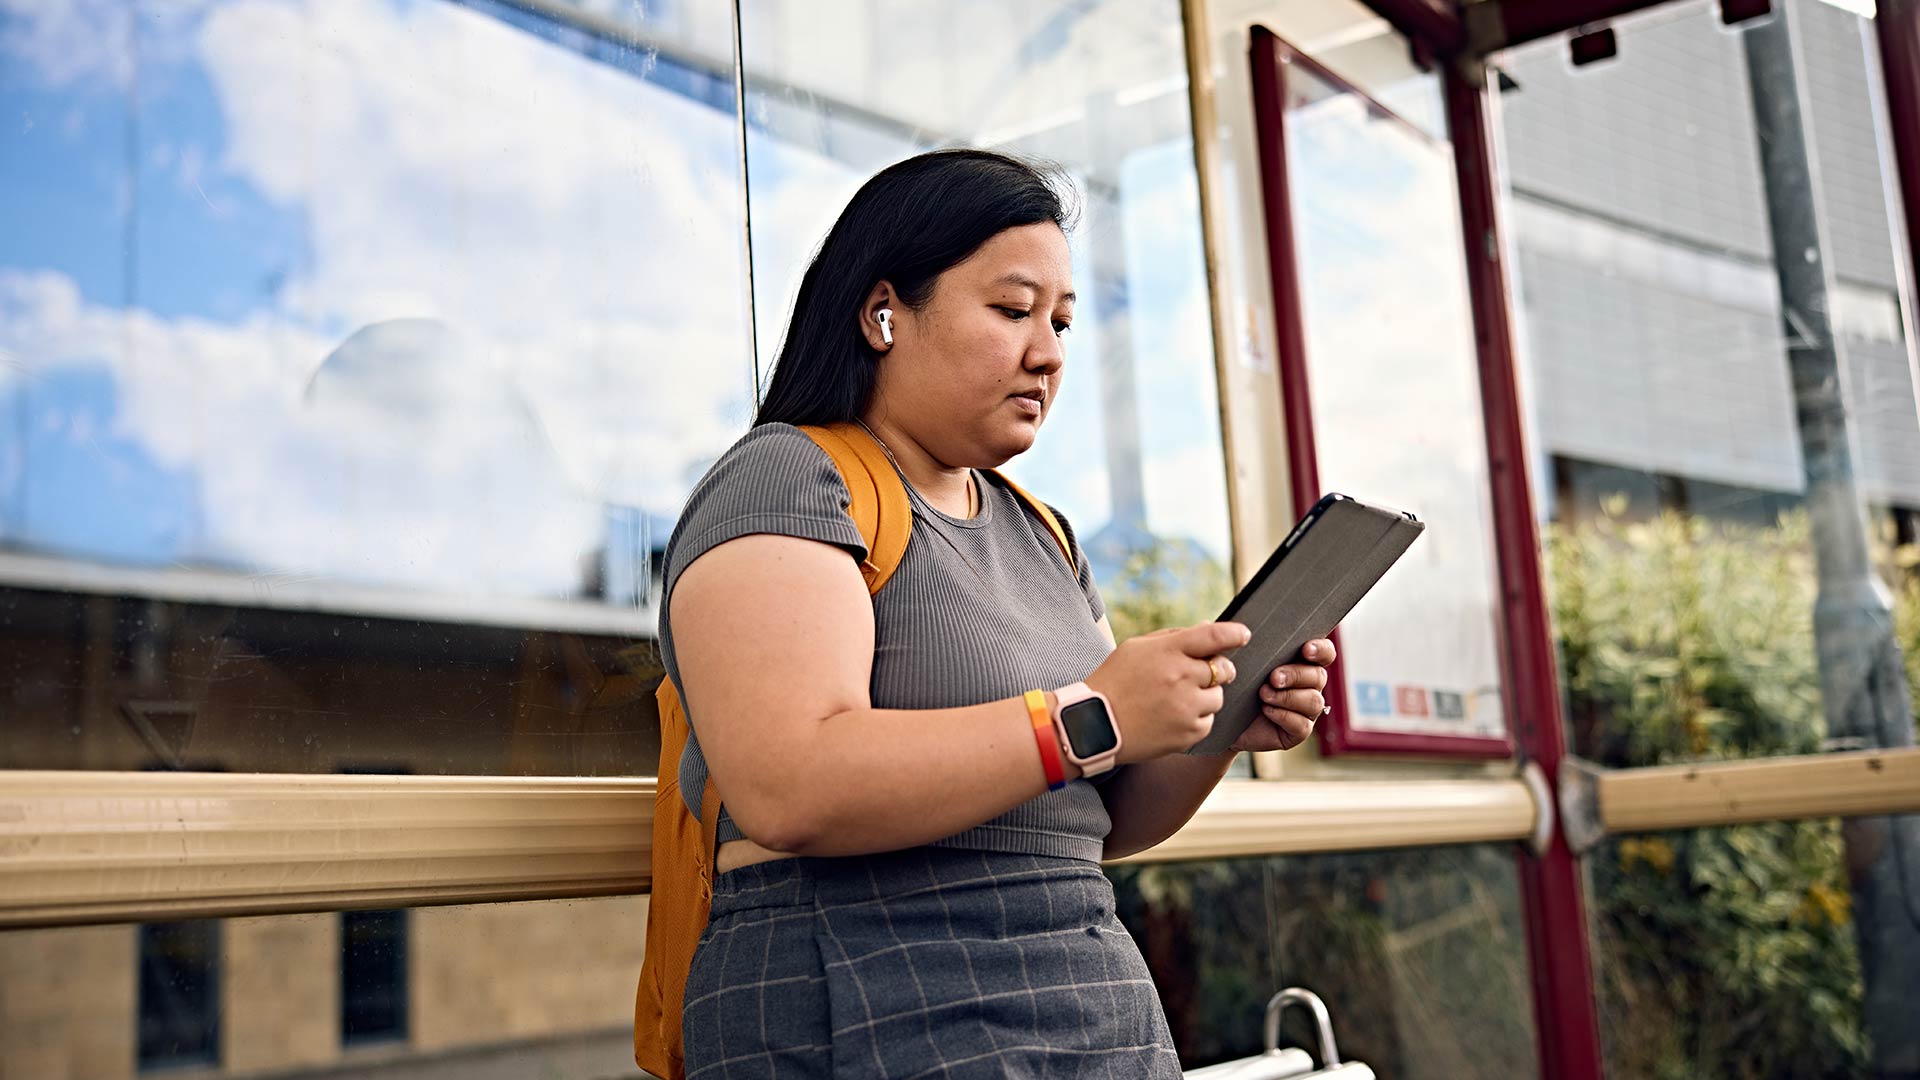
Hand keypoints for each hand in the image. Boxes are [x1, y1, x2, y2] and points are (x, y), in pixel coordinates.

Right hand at [1084, 621, 1250, 763]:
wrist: (1093, 724)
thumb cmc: (1115, 681)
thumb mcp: (1137, 648)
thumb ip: (1174, 637)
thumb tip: (1209, 627)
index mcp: (1168, 651)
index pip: (1213, 636)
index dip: (1234, 633)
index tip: (1244, 634)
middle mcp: (1181, 677)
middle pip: (1223, 669)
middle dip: (1220, 670)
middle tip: (1202, 675)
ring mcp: (1186, 707)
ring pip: (1218, 698)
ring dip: (1206, 696)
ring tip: (1177, 700)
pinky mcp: (1188, 733)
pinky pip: (1208, 722)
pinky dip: (1196, 719)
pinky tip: (1172, 718)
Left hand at [1230, 638, 1335, 751]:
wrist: (1225, 719)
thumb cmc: (1235, 684)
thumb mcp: (1239, 662)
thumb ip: (1242, 643)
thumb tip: (1227, 625)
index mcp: (1301, 663)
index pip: (1324, 653)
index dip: (1321, 650)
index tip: (1306, 649)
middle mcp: (1309, 686)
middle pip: (1319, 676)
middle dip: (1296, 675)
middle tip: (1273, 677)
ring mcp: (1306, 710)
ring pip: (1313, 701)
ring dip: (1288, 697)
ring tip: (1264, 694)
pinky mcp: (1298, 731)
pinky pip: (1303, 725)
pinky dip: (1285, 716)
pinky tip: (1266, 710)